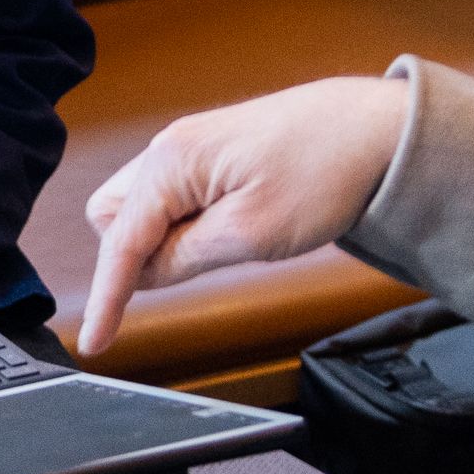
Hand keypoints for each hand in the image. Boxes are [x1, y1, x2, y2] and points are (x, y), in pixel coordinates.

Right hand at [73, 75, 411, 353]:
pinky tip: (228, 230)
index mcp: (171, 162)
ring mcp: (191, 147)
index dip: (106, 297)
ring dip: (160, 240)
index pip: (120, 242)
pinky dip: (183, 224)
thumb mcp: (251, 234)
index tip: (95, 343)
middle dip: (130, 255)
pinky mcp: (213, 153)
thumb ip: (184, 258)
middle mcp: (170, 147)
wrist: (378, 129)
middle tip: (189, 272)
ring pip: (142, 208)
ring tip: (224, 246)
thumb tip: (142, 275)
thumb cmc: (324, 171)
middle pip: (114, 218)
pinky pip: (172, 197)